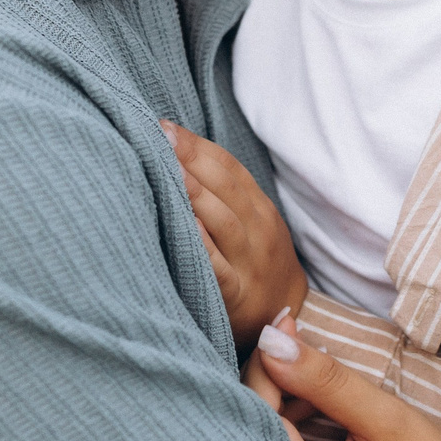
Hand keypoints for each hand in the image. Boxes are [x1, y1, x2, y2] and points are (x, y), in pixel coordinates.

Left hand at [166, 121, 307, 353]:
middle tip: (158, 138)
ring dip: (194, 193)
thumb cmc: (254, 260)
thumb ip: (224, 193)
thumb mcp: (252, 222)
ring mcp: (250, 263)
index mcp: (260, 208)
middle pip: (225, 188)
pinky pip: (218, 268)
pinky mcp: (237, 295)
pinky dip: (202, 246)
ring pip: (222, 221)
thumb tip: (176, 152)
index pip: (229, 167)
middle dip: (191, 160)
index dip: (198, 146)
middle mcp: (259, 230)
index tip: (164, 127)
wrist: (282, 313)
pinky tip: (183, 228)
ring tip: (166, 170)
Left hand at [253, 314, 440, 440]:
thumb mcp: (391, 422)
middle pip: (250, 435)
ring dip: (283, 404)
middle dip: (272, 382)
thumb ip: (329, 383)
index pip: (255, 422)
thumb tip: (272, 340)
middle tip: (302, 341)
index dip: (264, 366)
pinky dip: (294, 428)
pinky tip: (319, 411)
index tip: (284, 324)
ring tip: (321, 380)